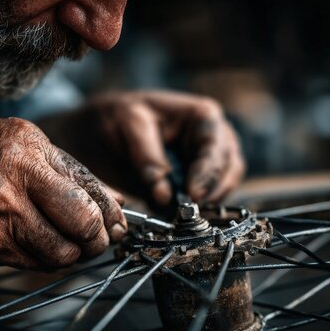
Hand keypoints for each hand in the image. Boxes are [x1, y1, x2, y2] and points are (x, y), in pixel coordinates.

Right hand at [0, 115, 125, 268]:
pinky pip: (32, 262)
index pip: (89, 190)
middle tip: (98, 237)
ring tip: (70, 242)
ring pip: (61, 253)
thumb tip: (111, 196)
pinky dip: (46, 259)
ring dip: (74, 253)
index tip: (116, 221)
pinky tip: (41, 244)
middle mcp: (15, 185)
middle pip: (83, 226)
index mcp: (27, 150)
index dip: (111, 212)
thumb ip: (62, 167)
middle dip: (99, 237)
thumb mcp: (12, 137)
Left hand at [45, 91, 244, 204]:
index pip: (216, 146)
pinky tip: (176, 214)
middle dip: (211, 190)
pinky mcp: (196, 183)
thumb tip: (164, 195)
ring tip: (180, 214)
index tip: (193, 194)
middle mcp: (213, 138)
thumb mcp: (128, 126)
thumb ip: (147, 158)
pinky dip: (196, 209)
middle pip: (229, 168)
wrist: (100, 132)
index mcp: (201, 116)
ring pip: (224, 187)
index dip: (208, 171)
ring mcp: (208, 162)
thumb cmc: (116, 117)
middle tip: (187, 211)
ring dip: (206, 202)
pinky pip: (206, 199)